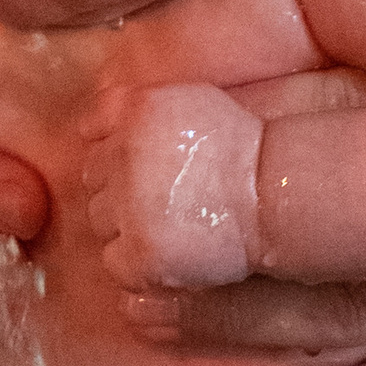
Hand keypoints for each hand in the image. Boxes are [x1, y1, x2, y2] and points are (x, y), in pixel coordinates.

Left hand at [81, 86, 261, 288]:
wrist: (273, 196)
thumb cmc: (243, 150)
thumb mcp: (190, 103)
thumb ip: (142, 108)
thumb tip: (98, 122)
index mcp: (136, 110)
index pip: (93, 126)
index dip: (112, 147)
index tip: (140, 160)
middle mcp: (123, 154)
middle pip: (93, 176)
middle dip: (118, 187)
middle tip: (160, 199)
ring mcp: (127, 205)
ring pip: (99, 219)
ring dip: (124, 224)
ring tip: (168, 225)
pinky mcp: (138, 250)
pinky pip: (114, 260)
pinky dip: (133, 262)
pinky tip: (165, 252)